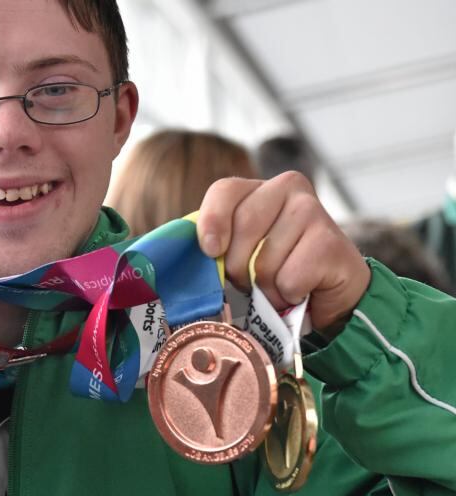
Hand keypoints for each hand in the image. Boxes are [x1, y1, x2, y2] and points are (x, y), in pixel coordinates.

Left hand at [196, 172, 370, 332]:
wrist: (326, 294)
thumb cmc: (275, 269)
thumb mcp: (239, 250)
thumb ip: (214, 244)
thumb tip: (178, 256)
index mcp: (258, 187)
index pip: (225, 190)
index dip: (212, 220)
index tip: (210, 250)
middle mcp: (287, 188)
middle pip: (243, 227)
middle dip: (237, 267)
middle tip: (251, 279)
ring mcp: (313, 211)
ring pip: (264, 261)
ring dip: (265, 287)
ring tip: (280, 283)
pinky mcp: (331, 242)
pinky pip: (288, 279)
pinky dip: (288, 295)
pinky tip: (302, 289)